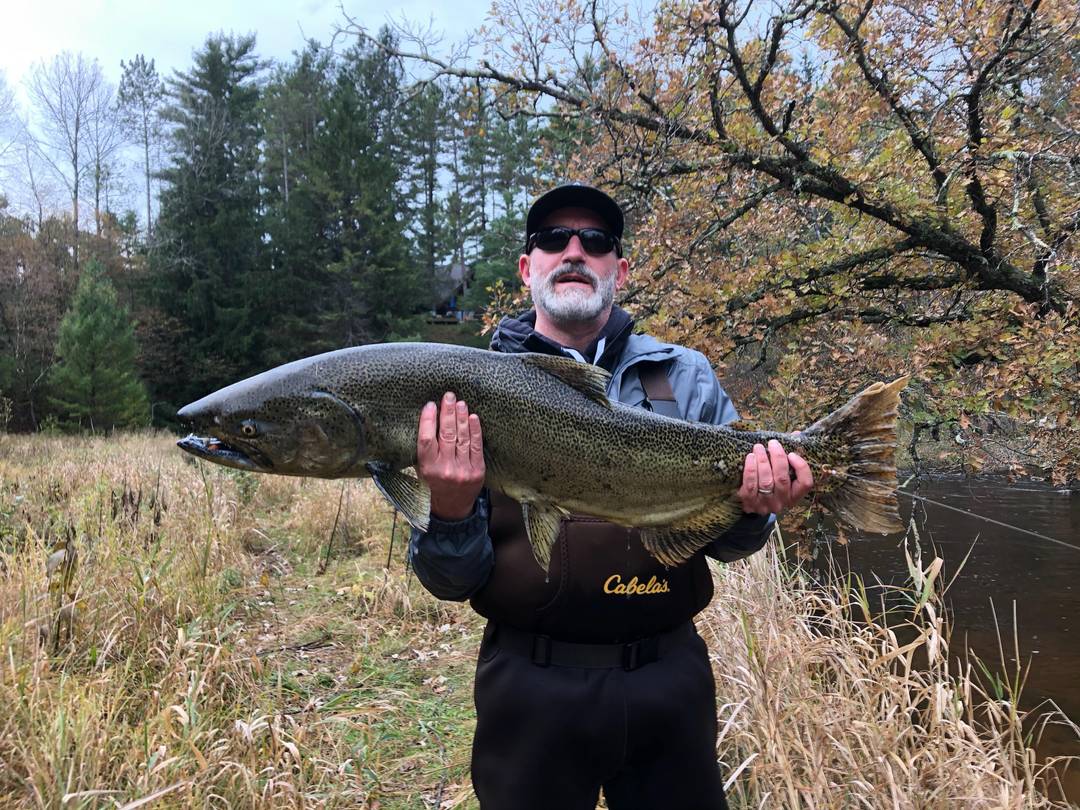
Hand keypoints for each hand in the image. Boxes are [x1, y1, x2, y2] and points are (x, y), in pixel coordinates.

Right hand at [415, 392, 485, 520]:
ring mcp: (463, 470)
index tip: (430, 404)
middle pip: (446, 434)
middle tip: (448, 396)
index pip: (426, 439)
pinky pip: (477, 446)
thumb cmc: (433, 485)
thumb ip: (424, 450)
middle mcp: (445, 469)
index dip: (428, 420)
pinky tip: (473, 417)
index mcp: (427, 468)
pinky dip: (475, 430)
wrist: (452, 509)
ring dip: (462, 418)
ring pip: (462, 438)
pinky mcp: (477, 471)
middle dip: (447, 412)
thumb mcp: (421, 470)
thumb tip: (426, 418)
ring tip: (460, 403)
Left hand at [738, 437, 812, 515]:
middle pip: (782, 479)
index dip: (801, 467)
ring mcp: (765, 503)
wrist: (749, 502)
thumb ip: (789, 455)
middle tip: (772, 443)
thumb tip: (796, 434)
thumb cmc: (770, 481)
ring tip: (758, 447)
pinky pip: (750, 484)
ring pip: (766, 481)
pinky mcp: (749, 502)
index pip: (806, 483)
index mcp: (794, 495)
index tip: (792, 453)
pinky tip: (750, 457)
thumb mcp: (782, 472)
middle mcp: (782, 501)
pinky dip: (751, 469)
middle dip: (777, 458)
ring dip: (762, 461)